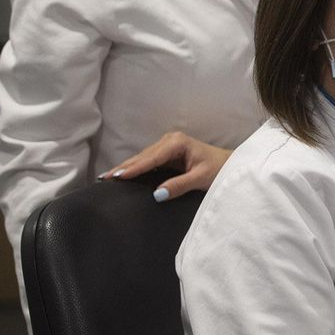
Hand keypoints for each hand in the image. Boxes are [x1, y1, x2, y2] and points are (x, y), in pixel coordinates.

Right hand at [102, 131, 232, 200]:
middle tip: (104, 178)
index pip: (151, 157)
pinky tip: (121, 175)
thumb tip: (157, 194)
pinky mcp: (166, 154)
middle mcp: (169, 141)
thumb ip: (179, 186)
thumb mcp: (201, 178)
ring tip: (106, 177)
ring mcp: (167, 146)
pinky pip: (147, 162)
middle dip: (124, 167)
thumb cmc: (219, 170)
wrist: (230, 165)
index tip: (118, 176)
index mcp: (177, 143)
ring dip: (126, 168)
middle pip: (142, 156)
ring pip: (142, 159)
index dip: (134, 168)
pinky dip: (135, 169)